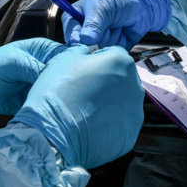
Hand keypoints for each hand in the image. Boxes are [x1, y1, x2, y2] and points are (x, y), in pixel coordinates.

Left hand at [0, 38, 67, 117]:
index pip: (64, 54)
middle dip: (69, 82)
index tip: (80, 75)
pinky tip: (58, 110)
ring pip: (58, 89)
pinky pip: (49, 102)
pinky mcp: (35, 99)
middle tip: (75, 92)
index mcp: (40, 49)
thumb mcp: (11, 62)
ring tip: (68, 103)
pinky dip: (52, 106)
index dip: (73, 63)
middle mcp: (43, 65)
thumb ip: (33, 66)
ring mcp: (39, 83)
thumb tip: (54, 76)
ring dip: (62, 96)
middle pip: (64, 73)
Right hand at [11, 45, 144, 168]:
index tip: (84, 71)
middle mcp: (134, 86)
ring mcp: (134, 113)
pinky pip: (121, 124)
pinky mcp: (130, 135)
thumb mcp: (64, 59)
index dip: (97, 60)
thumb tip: (87, 54)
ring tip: (85, 111)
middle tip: (83, 92)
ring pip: (123, 102)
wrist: (52, 136)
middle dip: (106, 83)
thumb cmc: (57, 95)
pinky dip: (109, 124)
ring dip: (108, 104)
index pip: (113, 53)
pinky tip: (91, 126)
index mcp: (121, 62)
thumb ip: (82, 51)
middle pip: (122, 79)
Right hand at [62, 0, 170, 48]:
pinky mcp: (110, 49)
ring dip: (109, 41)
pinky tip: (122, 35)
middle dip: (96, 40)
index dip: (76, 37)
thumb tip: (86, 39)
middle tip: (108, 27)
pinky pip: (109, 56)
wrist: (144, 4)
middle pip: (82, 46)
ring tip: (116, 27)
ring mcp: (98, 41)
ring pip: (96, 52)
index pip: (69, 31)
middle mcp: (85, 31)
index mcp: (77, 16)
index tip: (86, 39)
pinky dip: (116, 48)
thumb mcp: (104, 5)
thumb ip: (94, 22)